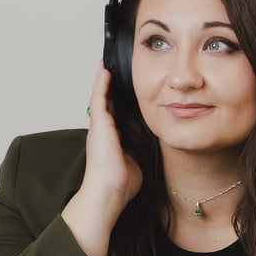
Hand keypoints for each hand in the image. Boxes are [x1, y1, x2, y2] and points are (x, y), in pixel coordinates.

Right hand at [61, 64, 141, 255]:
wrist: (109, 192)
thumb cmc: (122, 183)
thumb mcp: (139, 158)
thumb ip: (144, 147)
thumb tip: (156, 141)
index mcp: (114, 137)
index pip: (118, 112)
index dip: (121, 98)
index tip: (127, 86)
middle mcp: (104, 129)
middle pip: (109, 101)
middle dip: (112, 85)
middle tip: (115, 67)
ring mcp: (100, 126)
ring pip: (102, 96)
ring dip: (105, 80)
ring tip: (108, 63)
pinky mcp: (99, 124)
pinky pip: (99, 98)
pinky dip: (102, 83)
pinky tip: (105, 70)